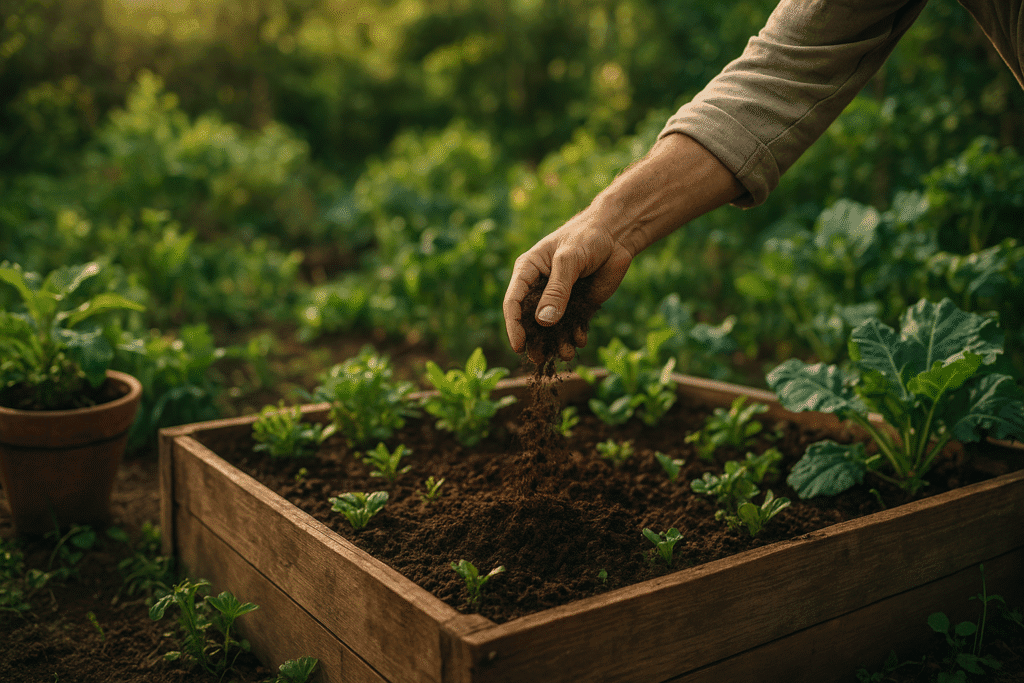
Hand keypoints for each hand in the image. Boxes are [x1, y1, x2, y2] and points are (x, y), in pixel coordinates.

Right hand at [503, 134, 743, 364]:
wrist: (616, 235)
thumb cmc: (586, 238)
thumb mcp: (568, 261)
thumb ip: (557, 290)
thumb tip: (543, 321)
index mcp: (528, 272)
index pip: (514, 302)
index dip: (514, 325)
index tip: (519, 345)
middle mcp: (540, 288)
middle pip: (531, 322)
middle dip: (535, 342)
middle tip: (540, 360)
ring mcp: (560, 299)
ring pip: (552, 329)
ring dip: (557, 343)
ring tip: (568, 354)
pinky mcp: (579, 306)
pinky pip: (573, 327)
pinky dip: (576, 336)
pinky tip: (581, 340)